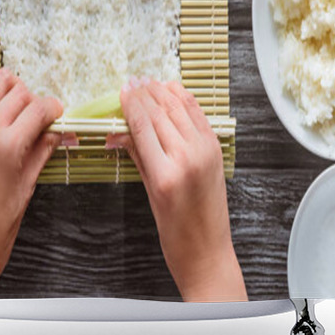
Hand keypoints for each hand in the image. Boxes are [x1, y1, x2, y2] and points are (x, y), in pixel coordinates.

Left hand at [0, 68, 71, 299]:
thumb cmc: (3, 216)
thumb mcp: (31, 179)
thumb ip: (45, 146)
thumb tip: (59, 128)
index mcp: (8, 144)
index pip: (39, 108)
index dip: (54, 109)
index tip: (60, 116)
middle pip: (19, 92)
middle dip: (35, 101)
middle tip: (41, 120)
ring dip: (13, 93)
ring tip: (21, 113)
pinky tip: (2, 113)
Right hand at [107, 79, 246, 301]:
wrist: (208, 251)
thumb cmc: (175, 233)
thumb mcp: (148, 193)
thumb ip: (136, 156)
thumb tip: (119, 132)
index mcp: (165, 174)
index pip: (143, 125)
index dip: (130, 104)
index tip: (122, 92)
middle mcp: (187, 158)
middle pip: (160, 112)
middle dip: (144, 95)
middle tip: (131, 84)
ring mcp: (205, 151)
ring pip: (180, 108)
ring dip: (163, 92)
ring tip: (148, 83)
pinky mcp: (216, 148)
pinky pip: (198, 115)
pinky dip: (184, 99)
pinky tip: (172, 92)